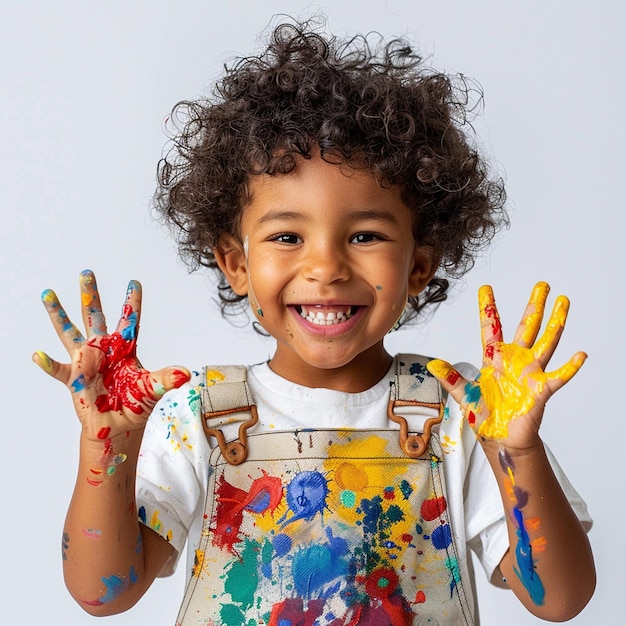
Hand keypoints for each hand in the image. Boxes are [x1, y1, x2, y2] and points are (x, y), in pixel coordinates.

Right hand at [33, 270, 189, 439]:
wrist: (118, 426)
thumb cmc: (135, 404)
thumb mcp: (154, 388)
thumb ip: (166, 378)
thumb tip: (184, 374)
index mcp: (124, 348)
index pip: (130, 320)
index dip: (132, 302)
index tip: (135, 282)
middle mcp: (103, 349)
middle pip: (95, 315)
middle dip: (90, 295)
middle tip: (87, 272)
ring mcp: (86, 362)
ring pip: (69, 332)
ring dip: (59, 314)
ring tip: (48, 294)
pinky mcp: (74, 379)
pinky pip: (59, 369)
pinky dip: (48, 363)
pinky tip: (38, 354)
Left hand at [427, 282, 585, 448]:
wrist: (501, 439)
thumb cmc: (485, 416)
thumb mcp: (465, 396)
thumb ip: (451, 379)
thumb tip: (433, 365)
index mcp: (494, 360)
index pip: (490, 327)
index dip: (488, 308)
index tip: (486, 288)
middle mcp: (514, 361)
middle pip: (527, 327)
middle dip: (535, 305)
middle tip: (543, 285)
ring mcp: (530, 373)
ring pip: (546, 342)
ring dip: (556, 323)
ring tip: (564, 303)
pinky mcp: (541, 390)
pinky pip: (557, 376)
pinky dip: (569, 367)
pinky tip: (579, 354)